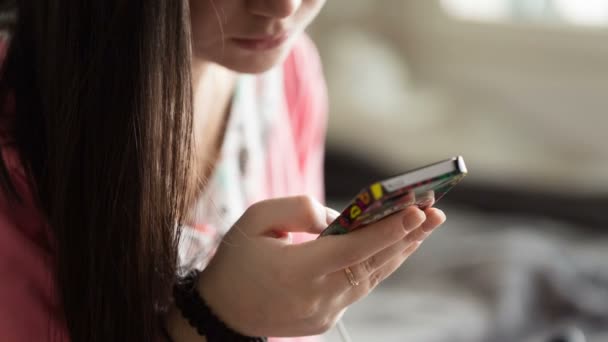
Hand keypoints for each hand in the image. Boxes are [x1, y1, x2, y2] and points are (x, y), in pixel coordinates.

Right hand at [197, 195, 444, 336]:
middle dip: (407, 235)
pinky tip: (396, 247)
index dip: (386, 230)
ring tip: (426, 226)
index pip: (352, 249)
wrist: (223, 313)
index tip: (417, 211)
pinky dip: (380, 265)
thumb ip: (296, 209)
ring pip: (373, 277)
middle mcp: (317, 296)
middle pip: (373, 263)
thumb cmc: (237, 261)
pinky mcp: (328, 318)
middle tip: (435, 210)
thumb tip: (337, 216)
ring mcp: (326, 312)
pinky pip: (360, 287)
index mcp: (296, 270)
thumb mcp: (254, 220)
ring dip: (400, 250)